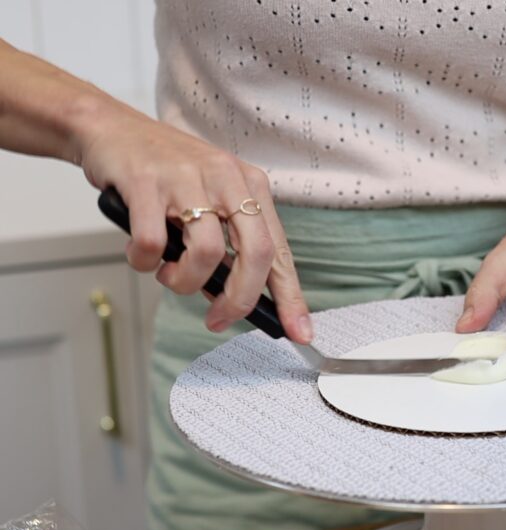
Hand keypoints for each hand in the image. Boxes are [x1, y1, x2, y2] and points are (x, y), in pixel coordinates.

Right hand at [75, 102, 311, 342]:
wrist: (111, 128)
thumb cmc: (165, 173)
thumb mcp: (210, 198)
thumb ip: (227, 243)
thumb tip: (234, 298)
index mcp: (250, 185)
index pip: (279, 249)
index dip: (290, 296)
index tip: (299, 332)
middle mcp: (226, 178)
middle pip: (254, 253)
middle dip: (240, 299)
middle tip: (219, 318)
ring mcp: (187, 178)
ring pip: (206, 254)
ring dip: (185, 282)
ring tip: (169, 275)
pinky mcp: (146, 182)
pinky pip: (152, 244)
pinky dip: (144, 262)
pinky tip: (141, 255)